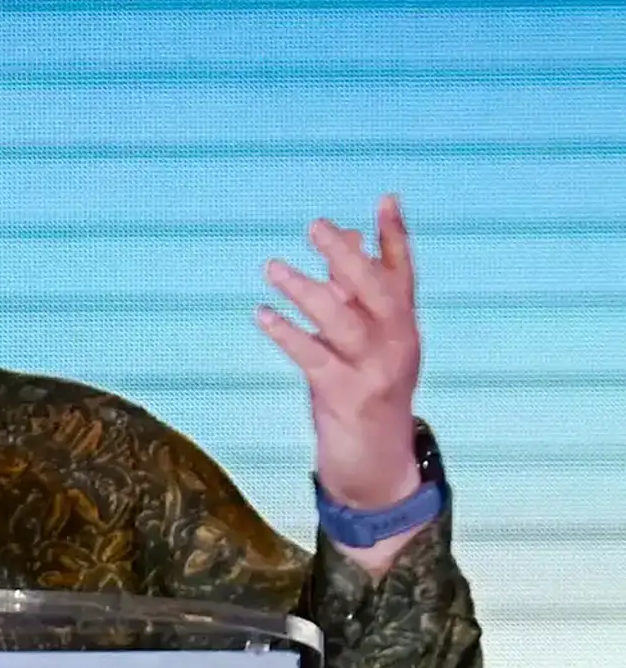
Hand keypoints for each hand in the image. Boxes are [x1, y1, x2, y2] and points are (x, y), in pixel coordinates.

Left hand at [256, 195, 423, 520]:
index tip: (386, 198)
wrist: (379, 468)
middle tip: (315, 227)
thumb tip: (348, 236)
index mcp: (403, 327)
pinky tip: (263, 314)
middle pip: (375, 290)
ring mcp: (375, 372)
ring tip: (273, 267)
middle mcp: (398, 345)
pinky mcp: (347, 398)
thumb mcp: (369, 341)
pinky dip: (288, 334)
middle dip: (346, 256)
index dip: (395, 236)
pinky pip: (313, 359)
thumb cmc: (367, 395)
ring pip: (343, 321)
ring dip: (308, 291)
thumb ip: (357, 292)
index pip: (402, 273)